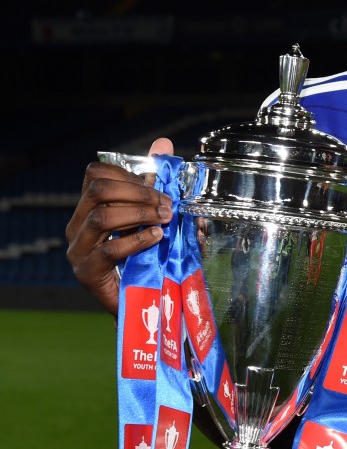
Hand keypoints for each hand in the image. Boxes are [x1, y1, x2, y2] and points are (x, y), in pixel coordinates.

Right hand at [65, 138, 174, 314]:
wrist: (140, 305)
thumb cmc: (148, 257)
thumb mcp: (154, 218)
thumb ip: (155, 184)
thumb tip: (163, 143)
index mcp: (89, 208)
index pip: (95, 173)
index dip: (129, 173)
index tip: (157, 187)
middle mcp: (77, 226)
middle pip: (98, 190)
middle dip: (139, 192)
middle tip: (167, 205)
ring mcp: (78, 250)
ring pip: (102, 216)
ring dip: (140, 213)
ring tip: (165, 220)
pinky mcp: (87, 273)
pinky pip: (109, 250)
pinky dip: (137, 239)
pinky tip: (156, 238)